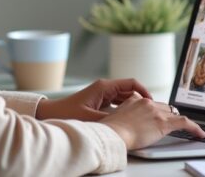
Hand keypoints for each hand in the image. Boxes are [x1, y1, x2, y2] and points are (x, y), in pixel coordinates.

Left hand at [36, 78, 151, 120]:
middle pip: (130, 90)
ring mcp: (103, 94)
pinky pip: (118, 103)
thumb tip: (126, 121)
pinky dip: (125, 109)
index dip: (144, 91)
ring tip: (143, 116)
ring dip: (134, 105)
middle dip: (141, 100)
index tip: (152, 102)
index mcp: (104, 86)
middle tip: (151, 111)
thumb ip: (110, 119)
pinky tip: (130, 119)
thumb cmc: (67, 113)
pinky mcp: (101, 101)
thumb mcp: (91, 118)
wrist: (52, 113)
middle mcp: (105, 88)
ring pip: (125, 97)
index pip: (131, 83)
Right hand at [100, 95, 204, 149]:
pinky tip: (200, 133)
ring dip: (182, 122)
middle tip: (175, 123)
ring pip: (174, 114)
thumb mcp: (113, 115)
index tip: (160, 114)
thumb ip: (122, 112)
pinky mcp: (164, 123)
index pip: (151, 103)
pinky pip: (185, 123)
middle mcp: (147, 103)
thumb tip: (123, 118)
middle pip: (164, 108)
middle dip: (170, 116)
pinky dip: (194, 127)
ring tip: (191, 129)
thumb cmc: (110, 130)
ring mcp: (156, 112)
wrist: (113, 133)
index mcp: (135, 100)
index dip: (157, 110)